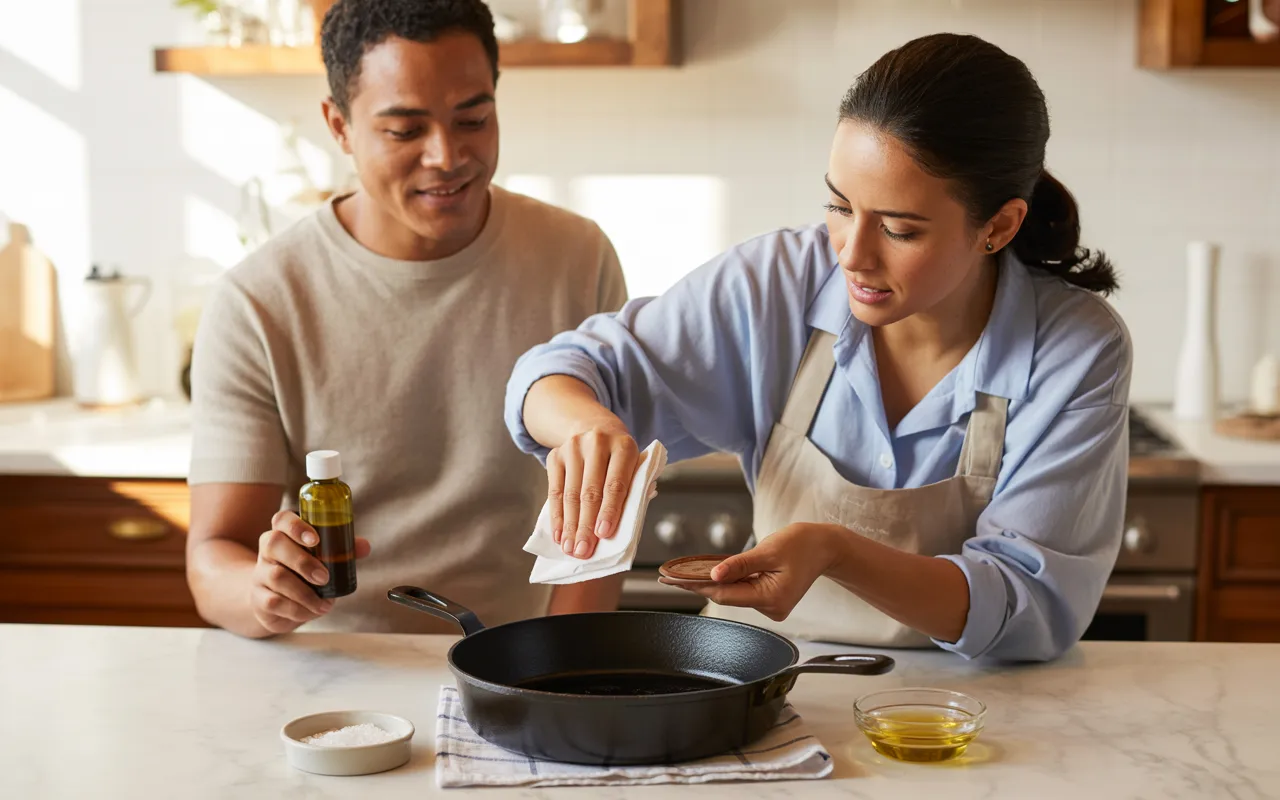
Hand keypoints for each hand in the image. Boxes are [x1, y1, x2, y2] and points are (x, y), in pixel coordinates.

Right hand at [251, 510, 371, 634]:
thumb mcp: (320, 559)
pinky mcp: (259, 598)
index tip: (315, 539)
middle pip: (274, 544)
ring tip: (324, 603)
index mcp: (283, 534)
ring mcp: (259, 574)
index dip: (296, 526)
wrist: (273, 602)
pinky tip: (311, 612)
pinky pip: (274, 601)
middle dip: (303, 561)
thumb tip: (364, 547)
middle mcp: (267, 550)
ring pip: (276, 576)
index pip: (281, 519)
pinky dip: (297, 609)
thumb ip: (341, 550)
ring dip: (304, 592)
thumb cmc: (302, 573)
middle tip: (324, 577)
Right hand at [546, 423, 638, 559]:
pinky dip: (557, 516)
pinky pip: (554, 491)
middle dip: (586, 525)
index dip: (609, 510)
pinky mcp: (556, 455)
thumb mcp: (634, 467)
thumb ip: (631, 493)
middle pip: (590, 491)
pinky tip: (559, 534)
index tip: (603, 534)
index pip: (615, 483)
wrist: (596, 427)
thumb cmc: (620, 460)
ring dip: (570, 525)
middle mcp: (597, 443)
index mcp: (624, 446)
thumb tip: (617, 532)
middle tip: (583, 551)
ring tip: (570, 548)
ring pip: (570, 494)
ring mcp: (573, 447)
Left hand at [667, 524, 841, 621]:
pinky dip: (730, 581)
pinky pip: (744, 591)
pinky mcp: (771, 599)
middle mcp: (772, 608)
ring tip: (687, 573)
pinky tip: (712, 573)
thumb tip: (714, 574)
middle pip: (728, 596)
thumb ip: (740, 564)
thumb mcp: (768, 550)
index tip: (674, 581)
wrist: (826, 546)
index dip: (697, 586)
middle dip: (701, 584)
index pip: (725, 594)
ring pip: (735, 594)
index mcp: (772, 598)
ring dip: (715, 582)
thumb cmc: (802, 544)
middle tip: (671, 576)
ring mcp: (772, 606)